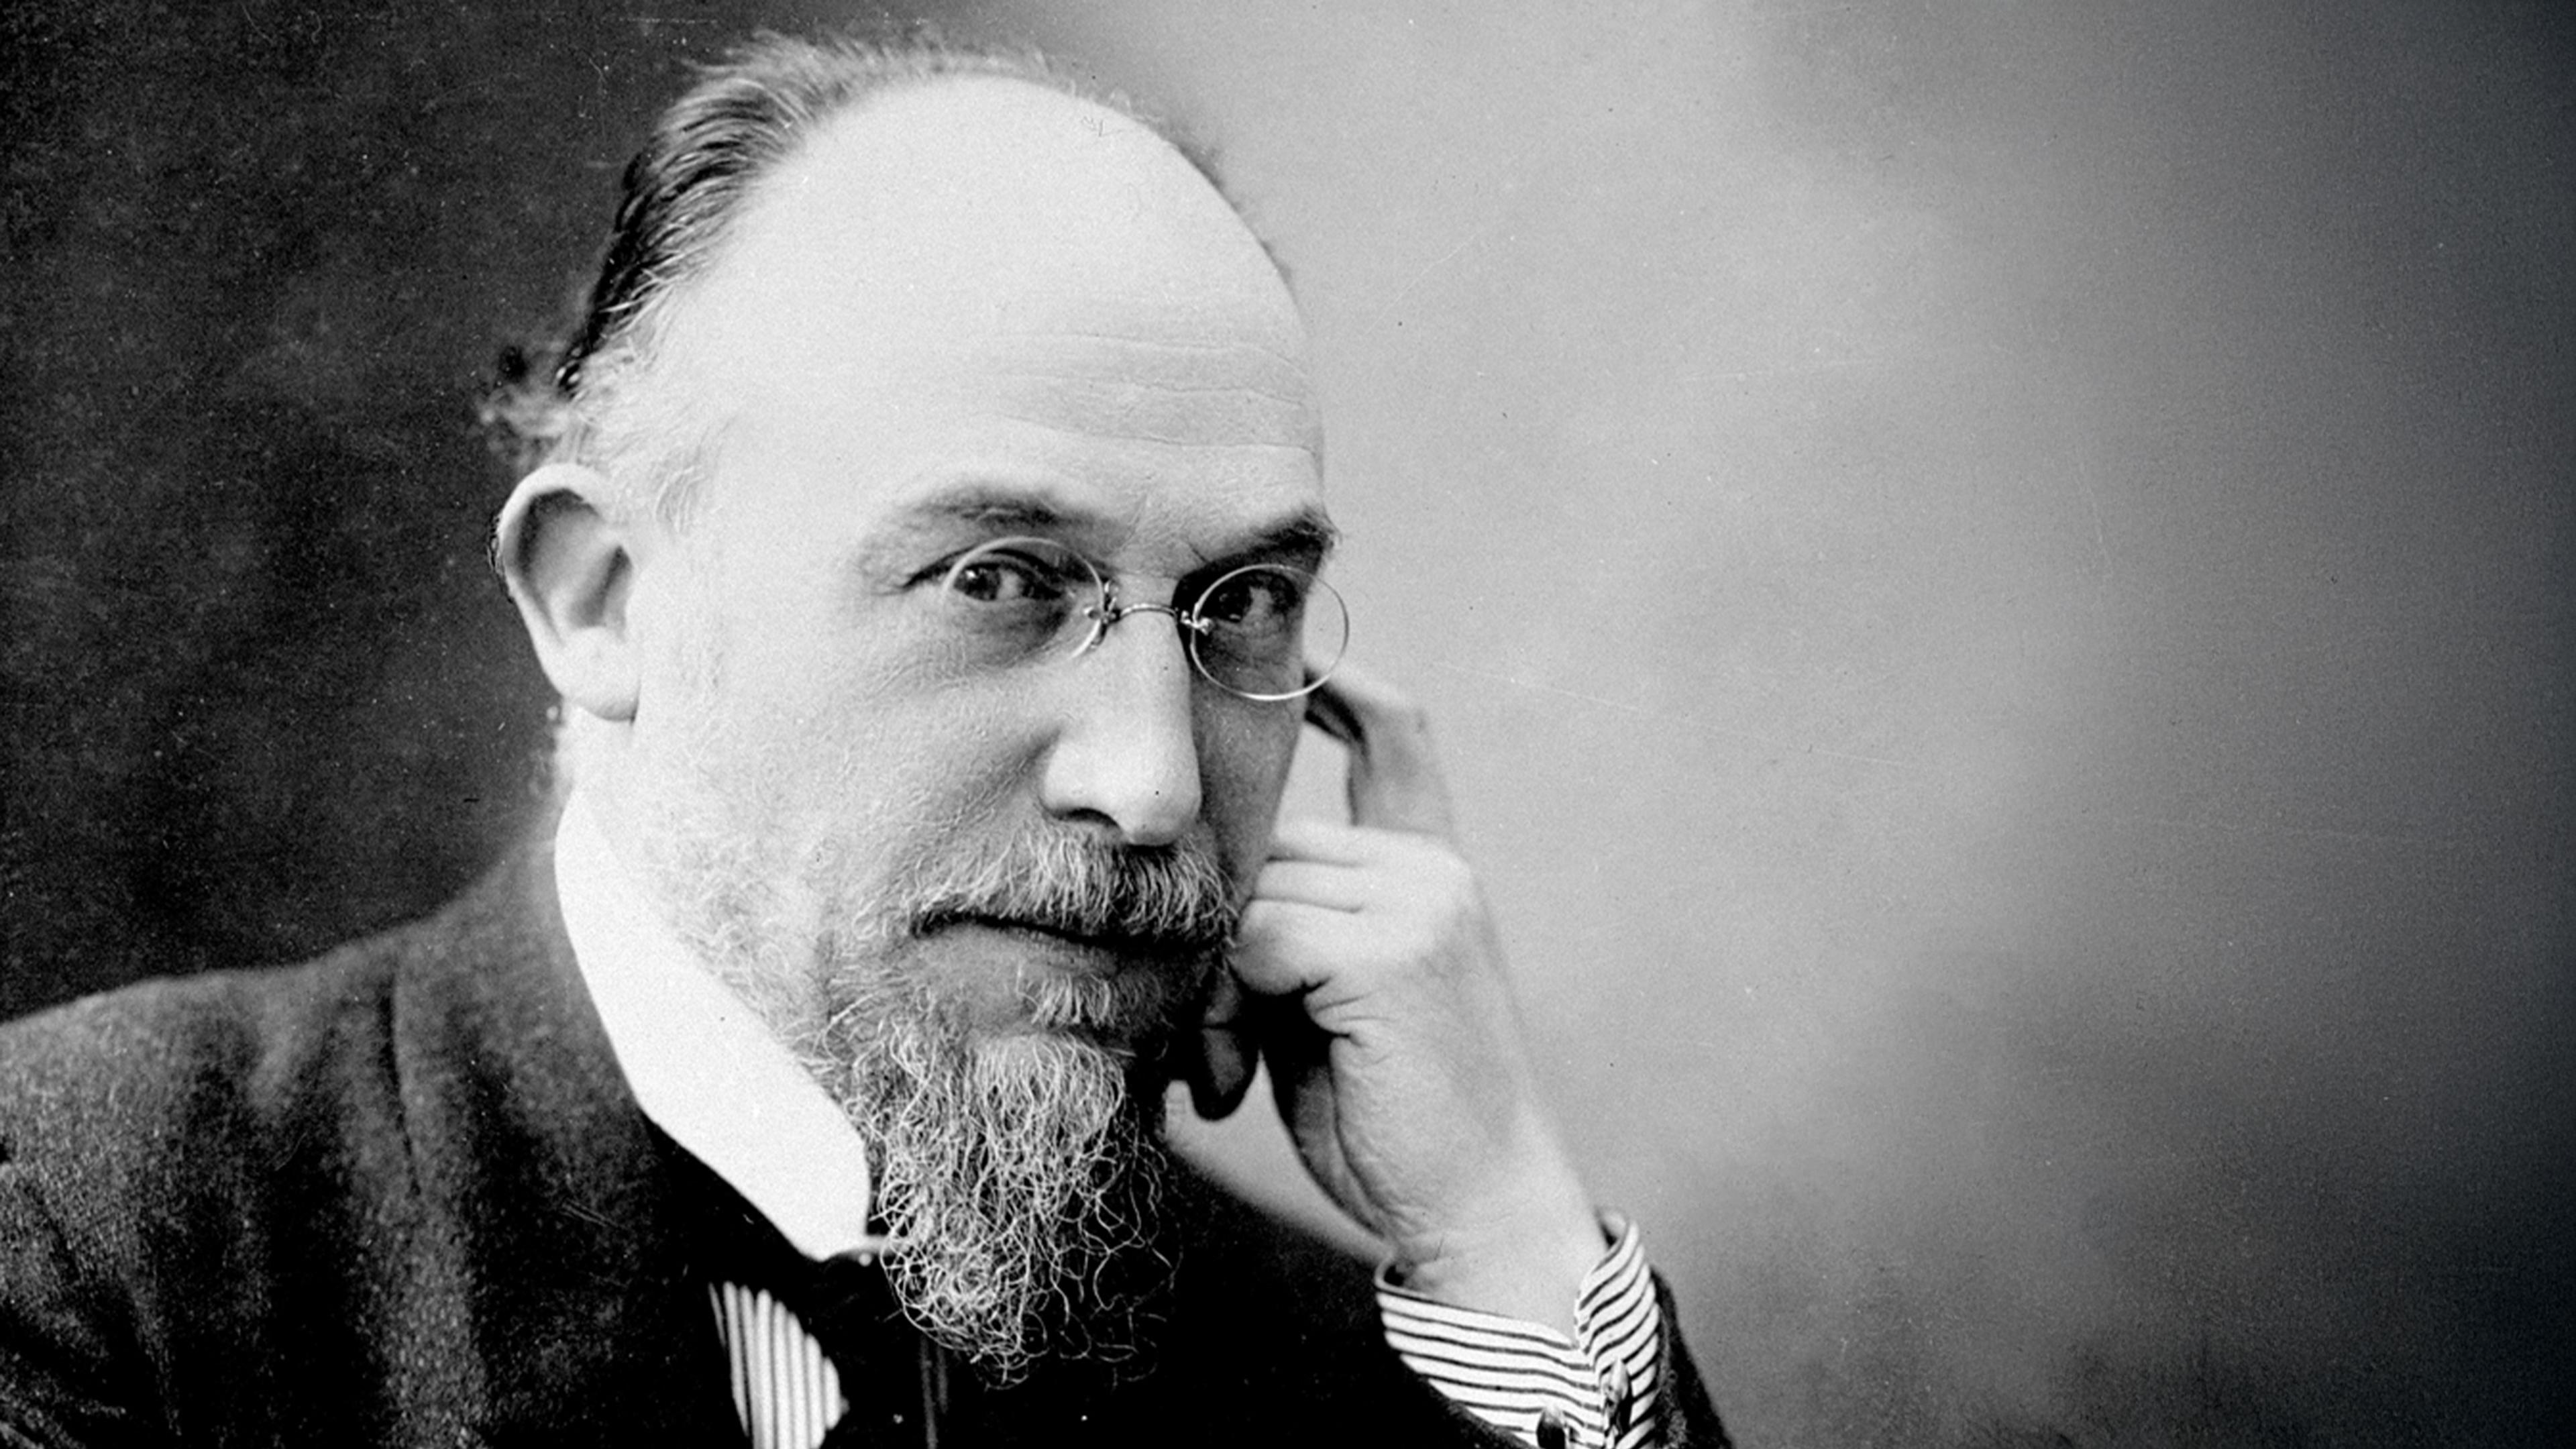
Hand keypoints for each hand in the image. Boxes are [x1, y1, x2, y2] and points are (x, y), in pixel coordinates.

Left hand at [1193, 665, 1605, 1328]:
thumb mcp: (1333, 1004)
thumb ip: (1291, 930)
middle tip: (1209, 1040)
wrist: (1480, 1208)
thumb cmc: (1394, 1121)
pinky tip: (1237, 1073)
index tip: (1303, 658)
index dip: (1347, 692)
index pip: (1396, 743)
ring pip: (1250, 894)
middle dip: (1217, 932)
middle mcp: (1433, 871)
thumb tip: (1201, 888)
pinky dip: (1224, 1008)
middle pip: (1269, 842)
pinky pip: (1254, 943)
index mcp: (1435, 874)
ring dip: (1211, 985)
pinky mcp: (1391, 951)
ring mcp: (1420, 902)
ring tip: (1224, 1067)